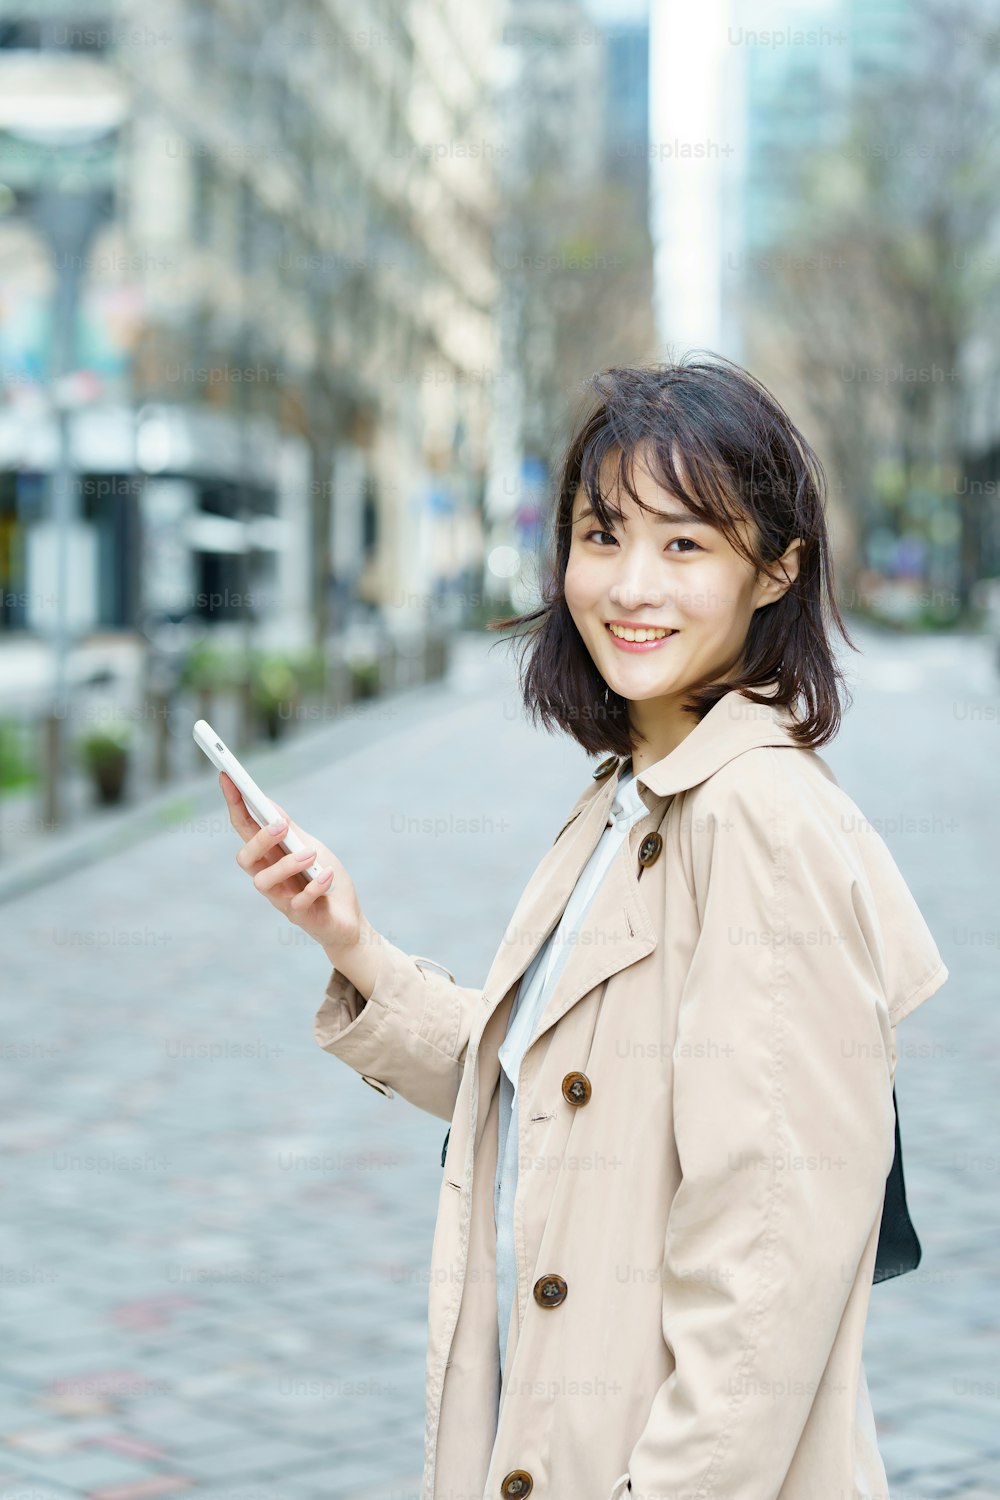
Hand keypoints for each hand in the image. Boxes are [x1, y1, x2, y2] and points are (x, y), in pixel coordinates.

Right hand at [220, 770, 367, 954]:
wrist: (349, 920)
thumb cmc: (326, 880)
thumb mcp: (311, 847)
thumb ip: (291, 830)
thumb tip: (266, 802)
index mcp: (270, 856)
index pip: (245, 828)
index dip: (234, 803)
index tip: (227, 776)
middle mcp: (269, 878)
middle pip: (245, 858)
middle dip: (259, 840)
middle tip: (281, 826)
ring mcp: (281, 899)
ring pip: (263, 882)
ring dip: (286, 864)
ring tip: (311, 854)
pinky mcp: (299, 917)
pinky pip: (298, 903)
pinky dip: (314, 886)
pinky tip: (327, 876)